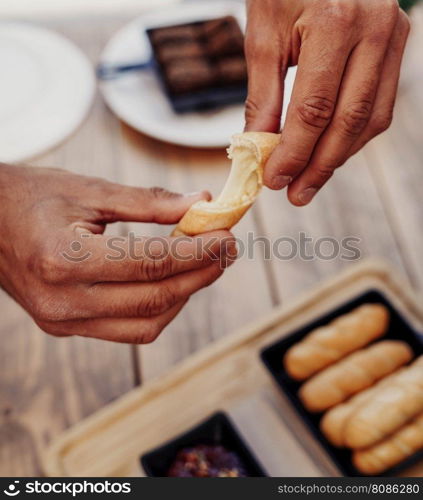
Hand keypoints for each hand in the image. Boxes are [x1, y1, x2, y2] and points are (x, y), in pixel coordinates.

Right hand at [0, 164, 235, 342]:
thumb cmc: (30, 197)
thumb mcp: (88, 190)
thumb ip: (147, 201)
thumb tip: (199, 202)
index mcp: (61, 259)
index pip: (150, 264)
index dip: (196, 252)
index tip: (226, 237)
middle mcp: (61, 301)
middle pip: (153, 298)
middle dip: (200, 275)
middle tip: (227, 250)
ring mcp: (61, 321)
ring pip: (146, 324)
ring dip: (184, 296)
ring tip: (205, 265)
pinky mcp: (64, 327)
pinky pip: (127, 330)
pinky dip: (158, 309)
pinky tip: (173, 283)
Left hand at [245, 0, 409, 204]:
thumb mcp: (263, 35)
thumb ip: (263, 95)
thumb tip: (259, 148)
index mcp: (335, 21)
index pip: (314, 108)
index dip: (294, 152)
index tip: (275, 180)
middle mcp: (374, 29)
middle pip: (348, 120)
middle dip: (320, 166)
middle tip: (296, 195)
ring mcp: (393, 35)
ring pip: (371, 118)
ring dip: (340, 156)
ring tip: (310, 180)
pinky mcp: (398, 43)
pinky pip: (381, 104)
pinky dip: (354, 135)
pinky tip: (331, 151)